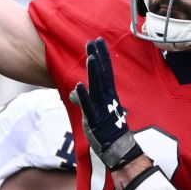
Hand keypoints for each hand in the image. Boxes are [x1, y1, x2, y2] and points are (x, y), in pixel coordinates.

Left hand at [70, 37, 143, 170]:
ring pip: (97, 86)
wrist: (117, 148)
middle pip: (102, 74)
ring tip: (90, 55)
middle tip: (94, 41)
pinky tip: (78, 85)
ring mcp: (101, 108)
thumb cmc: (106, 130)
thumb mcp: (93, 111)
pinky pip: (88, 106)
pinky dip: (84, 96)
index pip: (105, 71)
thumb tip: (73, 92)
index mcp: (109, 95)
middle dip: (98, 57)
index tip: (99, 41)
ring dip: (94, 71)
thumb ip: (84, 100)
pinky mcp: (94, 119)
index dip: (102, 56)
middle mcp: (107, 98)